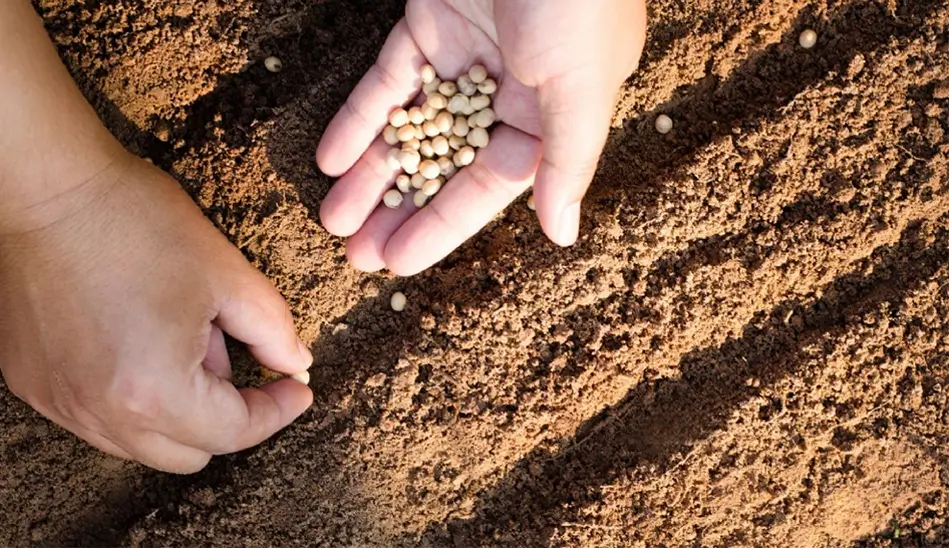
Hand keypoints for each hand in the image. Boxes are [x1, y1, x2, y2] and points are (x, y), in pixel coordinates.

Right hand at [0, 155, 313, 473]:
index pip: (233, 433)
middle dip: (229, 418)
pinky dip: (134, 399)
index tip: (297, 389)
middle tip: (245, 366)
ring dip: (179, 410)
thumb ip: (273, 331)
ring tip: (185, 340)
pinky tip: (142, 341)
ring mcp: (60, 404)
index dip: (276, 410)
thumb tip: (294, 365)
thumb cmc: (138, 224)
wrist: (48, 190)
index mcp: (154, 393)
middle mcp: (100, 415)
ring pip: (142, 442)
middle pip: (189, 454)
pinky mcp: (35, 385)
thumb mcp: (228, 275)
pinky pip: (99, 418)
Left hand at [317, 0, 645, 274]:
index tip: (399, 264)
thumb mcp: (582, 83)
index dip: (442, 225)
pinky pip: (389, 79)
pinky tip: (331, 156)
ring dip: (371, 172)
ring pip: (410, 128)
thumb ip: (567, 160)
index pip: (489, 187)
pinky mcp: (430, 22)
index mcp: (553, 115)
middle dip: (397, 209)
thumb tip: (563, 234)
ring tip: (332, 219)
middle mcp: (507, 93)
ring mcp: (465, 56)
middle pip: (442, 164)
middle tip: (355, 255)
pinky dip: (360, 115)